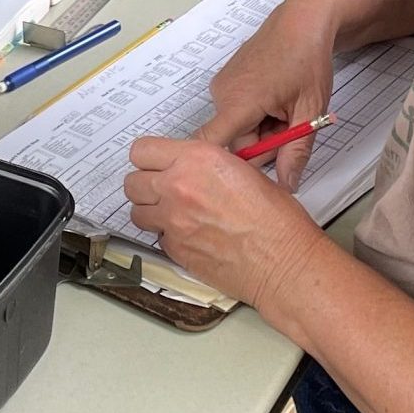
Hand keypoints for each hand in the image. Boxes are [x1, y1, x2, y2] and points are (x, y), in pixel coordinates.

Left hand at [123, 137, 327, 308]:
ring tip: (175, 214)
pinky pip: (156, 237)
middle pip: (131, 182)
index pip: (141, 150)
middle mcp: (178, 187)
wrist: (282, 261)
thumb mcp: (243, 170)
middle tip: (164, 189)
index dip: (148, 158)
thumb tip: (191, 167)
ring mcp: (172, 221)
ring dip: (151, 211)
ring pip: (137, 212)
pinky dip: (167, 236)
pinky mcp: (174, 250)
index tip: (156, 163)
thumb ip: (206, 165)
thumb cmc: (275, 219)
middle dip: (145, 185)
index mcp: (196, 159)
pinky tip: (190, 235)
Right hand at [192, 0, 338, 188]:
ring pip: (238, 128)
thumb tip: (286, 186)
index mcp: (239, 102)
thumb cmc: (307, 60)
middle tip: (291, 127)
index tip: (243, 180)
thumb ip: (296, 152)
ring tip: (286, 109)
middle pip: (235, 142)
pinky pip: (236, 112)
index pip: (210, 145)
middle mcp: (221, 94)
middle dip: (264, 144)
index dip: (221, 169)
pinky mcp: (225, 81)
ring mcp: (221, 86)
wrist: (303, 20)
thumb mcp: (310, 111)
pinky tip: (276, 100)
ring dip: (262, 129)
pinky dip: (256, 115)